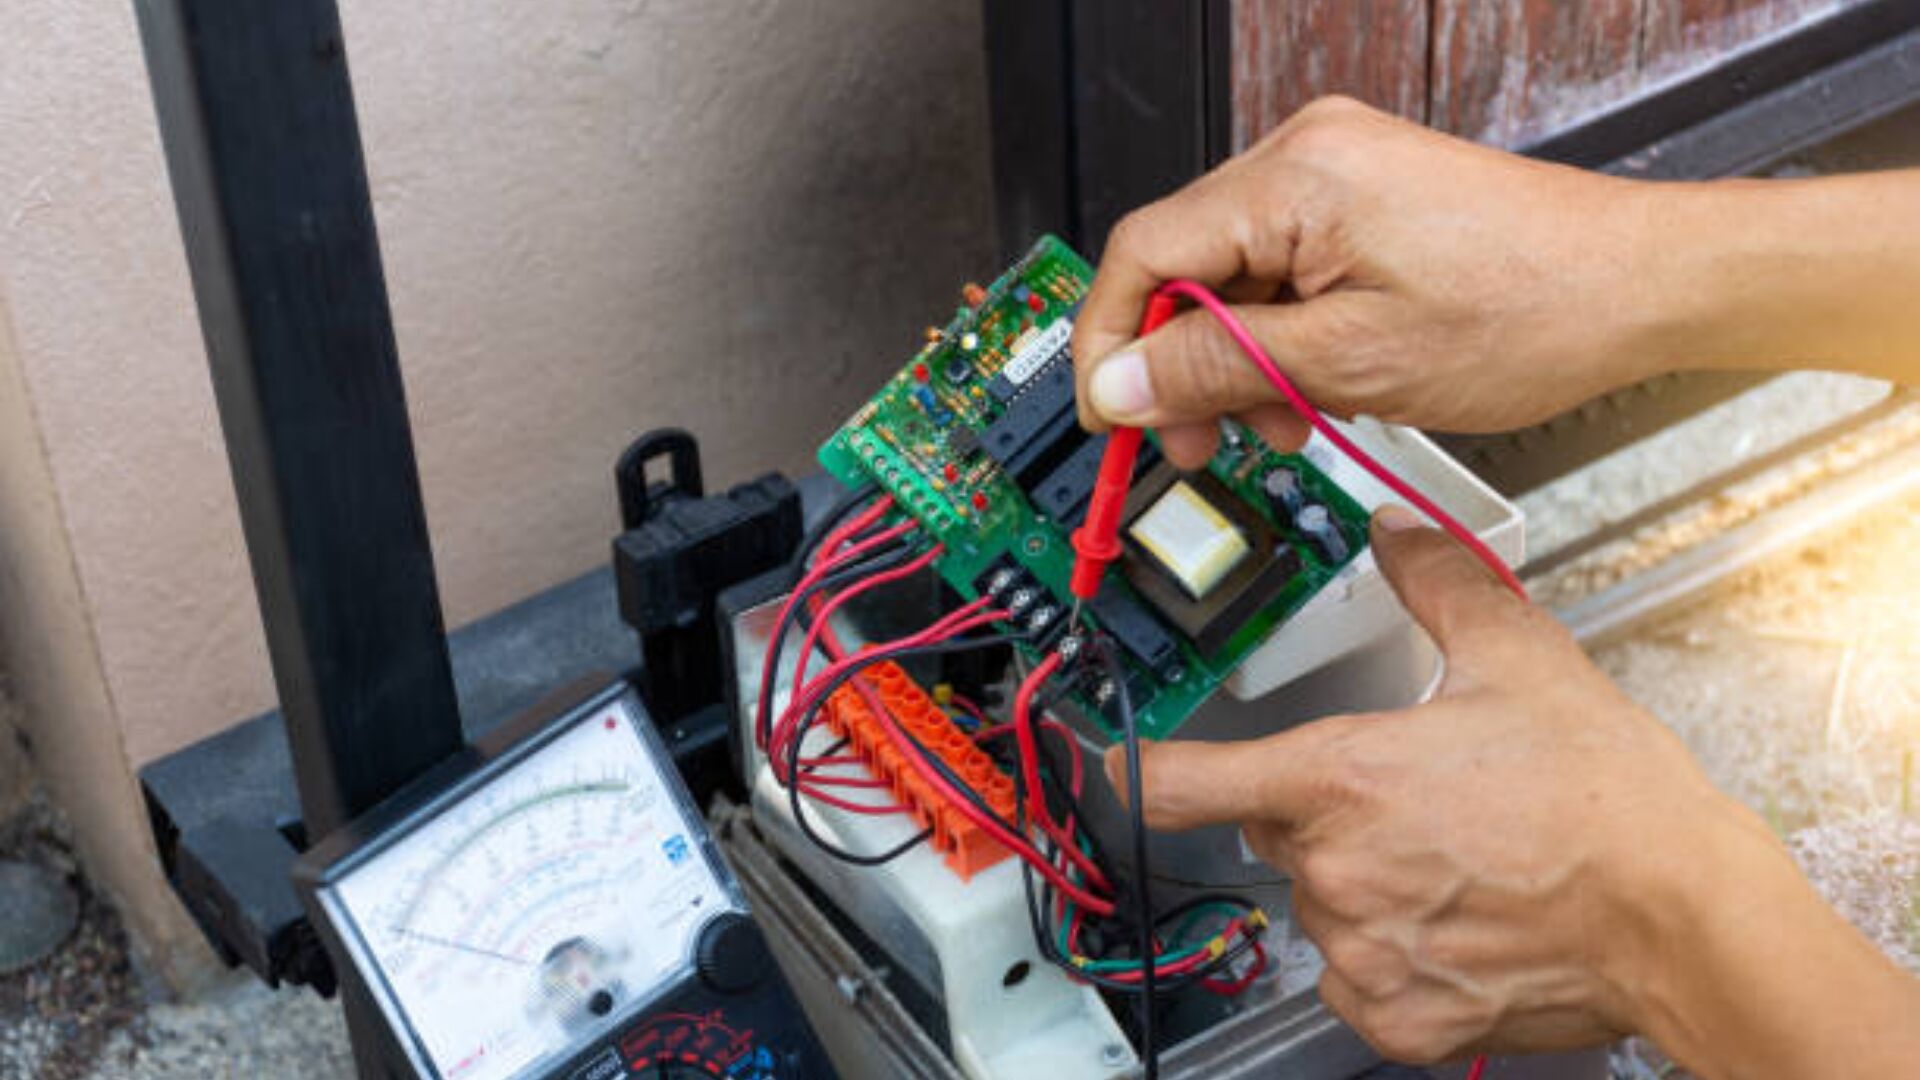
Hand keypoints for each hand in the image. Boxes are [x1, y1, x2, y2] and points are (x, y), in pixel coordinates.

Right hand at [1072, 96, 1680, 468]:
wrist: (1640, 285)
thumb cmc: (1533, 310)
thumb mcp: (1349, 365)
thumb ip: (1217, 369)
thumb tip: (1120, 385)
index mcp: (1296, 178)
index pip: (1142, 251)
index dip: (1109, 343)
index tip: (1109, 413)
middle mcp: (1308, 153)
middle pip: (1181, 263)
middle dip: (1179, 363)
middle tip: (1195, 440)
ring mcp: (1337, 169)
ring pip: (1231, 274)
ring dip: (1235, 359)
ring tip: (1282, 422)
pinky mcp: (1363, 196)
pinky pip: (1282, 267)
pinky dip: (1281, 334)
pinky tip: (1311, 386)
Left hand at [1106, 506, 1816, 1065]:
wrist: (1684, 917)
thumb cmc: (1609, 803)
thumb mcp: (1519, 657)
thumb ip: (1439, 582)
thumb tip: (1400, 535)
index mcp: (1340, 781)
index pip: (1187, 782)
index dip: (1128, 770)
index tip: (1097, 764)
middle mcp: (1335, 871)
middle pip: (1278, 833)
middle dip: (1325, 812)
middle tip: (1416, 796)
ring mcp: (1362, 952)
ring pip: (1321, 903)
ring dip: (1364, 881)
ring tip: (1458, 856)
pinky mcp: (1397, 1016)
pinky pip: (1357, 976)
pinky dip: (1393, 950)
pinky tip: (1460, 915)